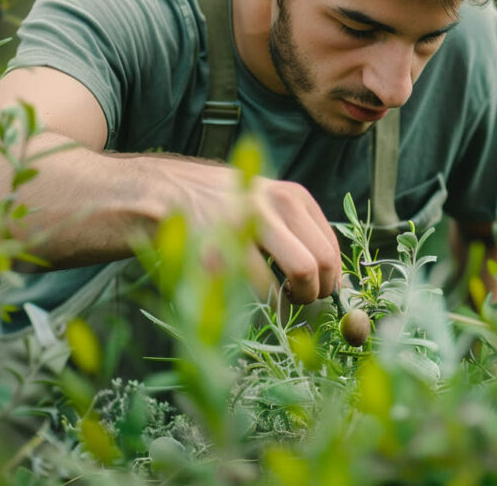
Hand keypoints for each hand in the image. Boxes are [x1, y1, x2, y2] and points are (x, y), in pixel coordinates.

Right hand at [158, 160, 341, 304]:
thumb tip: (331, 276)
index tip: (319, 291)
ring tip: (280, 301)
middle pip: (322, 260)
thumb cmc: (220, 207)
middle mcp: (276, 205)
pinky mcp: (223, 249)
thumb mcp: (266, 203)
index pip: (331, 246)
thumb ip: (297, 231)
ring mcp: (249, 226)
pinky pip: (262, 286)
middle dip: (318, 291)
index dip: (331, 277)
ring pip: (301, 272)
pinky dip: (264, 302)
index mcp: (292, 196)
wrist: (164, 194)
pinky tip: (253, 299)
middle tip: (301, 301)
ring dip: (295, 299)